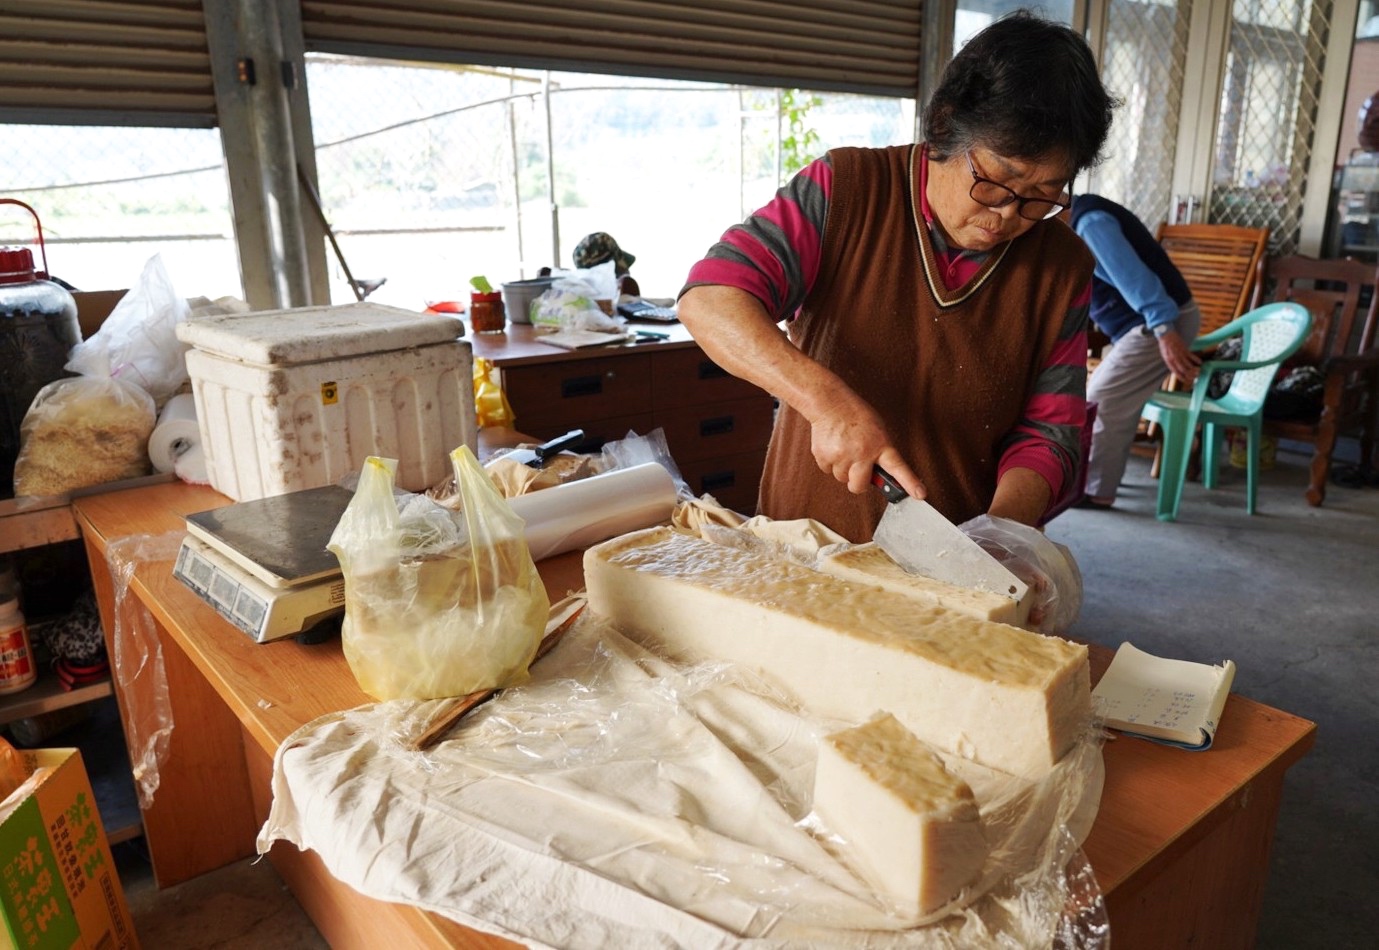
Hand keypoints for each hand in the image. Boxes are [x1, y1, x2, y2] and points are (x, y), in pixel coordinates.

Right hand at [807, 397, 925, 497]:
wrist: (831, 403)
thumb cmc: (856, 417)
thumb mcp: (877, 431)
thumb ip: (881, 453)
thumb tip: (881, 477)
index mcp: (880, 445)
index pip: (898, 467)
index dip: (909, 483)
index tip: (920, 494)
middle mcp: (862, 453)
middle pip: (859, 486)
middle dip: (858, 482)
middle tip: (857, 468)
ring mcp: (842, 456)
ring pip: (842, 478)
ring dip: (843, 469)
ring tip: (844, 448)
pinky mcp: (824, 457)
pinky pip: (828, 471)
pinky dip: (830, 462)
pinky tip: (833, 446)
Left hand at [1157, 329, 1200, 381]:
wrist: (1166, 335)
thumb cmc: (1165, 345)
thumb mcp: (1165, 356)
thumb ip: (1171, 362)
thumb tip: (1176, 369)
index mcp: (1168, 361)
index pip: (1175, 372)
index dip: (1181, 377)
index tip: (1186, 380)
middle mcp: (1174, 359)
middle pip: (1183, 369)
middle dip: (1190, 374)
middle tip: (1195, 376)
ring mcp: (1180, 354)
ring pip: (1188, 364)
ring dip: (1194, 369)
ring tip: (1198, 371)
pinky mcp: (1184, 349)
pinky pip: (1191, 356)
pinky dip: (1196, 360)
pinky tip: (1200, 363)